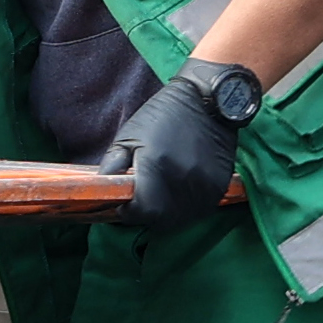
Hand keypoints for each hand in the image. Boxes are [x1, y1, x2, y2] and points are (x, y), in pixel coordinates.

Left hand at [97, 62, 251, 227]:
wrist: (208, 102)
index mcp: (156, 167)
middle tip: (140, 202)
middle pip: (160, 221)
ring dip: (166, 216)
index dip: (128, 212)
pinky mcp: (219, 188)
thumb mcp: (128, 136)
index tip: (124, 204)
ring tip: (160, 197)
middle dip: (146, 216)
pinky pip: (198, 212)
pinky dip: (185, 210)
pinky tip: (178, 193)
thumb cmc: (163, 115)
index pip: (139, 212)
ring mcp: (203, 187)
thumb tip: (103, 195)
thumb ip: (112, 168)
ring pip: (180, 221)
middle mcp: (182, 181)